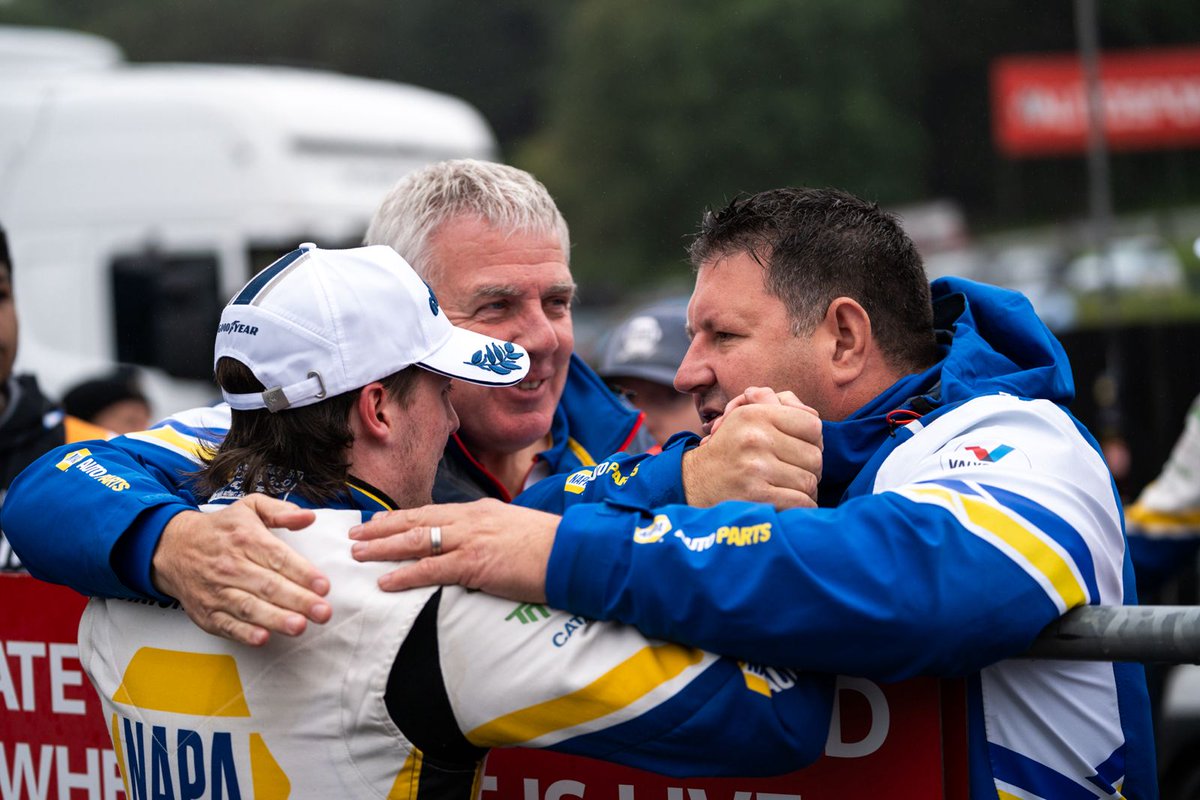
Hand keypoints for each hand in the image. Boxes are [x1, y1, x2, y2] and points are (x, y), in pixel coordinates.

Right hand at [151, 495, 330, 645]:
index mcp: (246, 539)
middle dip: (298, 600)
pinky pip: (226, 625)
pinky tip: (263, 638)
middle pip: (268, 586)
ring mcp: (217, 591)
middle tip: (323, 612)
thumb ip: (280, 510)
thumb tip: (308, 516)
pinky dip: (244, 633)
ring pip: (249, 608)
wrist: (173, 547)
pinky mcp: (206, 612)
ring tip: (299, 626)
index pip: (278, 558)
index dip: (303, 572)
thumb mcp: (249, 507)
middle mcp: (231, 566)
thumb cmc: (221, 529)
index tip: (324, 585)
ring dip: (275, 619)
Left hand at [349, 498, 557, 601]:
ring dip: (382, 547)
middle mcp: (469, 519)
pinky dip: (405, 575)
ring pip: (415, 540)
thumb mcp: (515, 528)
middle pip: (415, 520)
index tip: (378, 520)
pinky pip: (431, 570)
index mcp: (479, 510)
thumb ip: (490, 533)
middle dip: (381, 527)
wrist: (572, 552)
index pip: (431, 512)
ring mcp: (470, 540)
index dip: (401, 517)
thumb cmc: (549, 545)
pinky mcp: (475, 564)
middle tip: (354, 534)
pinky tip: (386, 581)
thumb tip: (477, 545)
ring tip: (358, 554)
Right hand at [682, 386, 821, 508]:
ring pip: (809, 482)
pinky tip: (788, 503)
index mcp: (755, 414)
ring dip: (805, 491)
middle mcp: (755, 438)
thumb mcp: (745, 417)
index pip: (813, 425)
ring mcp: (755, 468)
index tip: (801, 450)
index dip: (814, 441)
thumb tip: (809, 408)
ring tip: (791, 489)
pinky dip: (801, 506)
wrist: (693, 483)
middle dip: (810, 469)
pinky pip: (801, 503)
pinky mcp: (756, 496)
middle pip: (814, 456)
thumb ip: (778, 405)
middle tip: (796, 473)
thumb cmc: (729, 449)